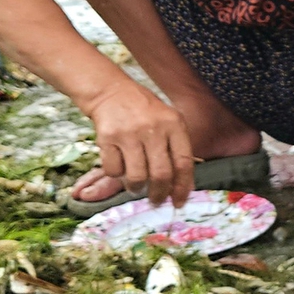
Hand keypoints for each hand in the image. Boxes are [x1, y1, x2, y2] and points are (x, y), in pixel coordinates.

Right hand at [76, 76, 193, 204]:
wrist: (111, 91)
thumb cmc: (144, 111)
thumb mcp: (169, 121)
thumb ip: (178, 149)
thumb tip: (186, 186)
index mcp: (174, 124)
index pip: (184, 162)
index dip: (183, 187)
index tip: (179, 202)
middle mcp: (154, 128)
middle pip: (161, 174)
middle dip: (159, 194)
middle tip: (156, 201)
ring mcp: (129, 133)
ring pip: (137, 177)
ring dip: (136, 188)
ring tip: (136, 186)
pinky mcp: (107, 137)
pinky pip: (114, 171)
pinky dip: (117, 176)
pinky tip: (120, 168)